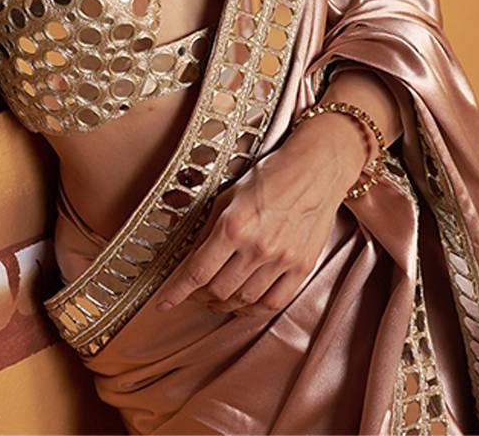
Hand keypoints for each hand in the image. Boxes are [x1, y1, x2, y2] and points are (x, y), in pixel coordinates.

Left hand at [152, 141, 348, 318]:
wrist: (316, 168)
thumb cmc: (270, 175)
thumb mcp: (228, 195)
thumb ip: (209, 228)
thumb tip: (190, 256)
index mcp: (233, 226)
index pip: (197, 271)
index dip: (176, 292)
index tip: (163, 304)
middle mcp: (257, 247)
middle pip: (218, 289)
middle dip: (198, 296)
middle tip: (192, 293)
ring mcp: (282, 260)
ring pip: (244, 300)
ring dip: (224, 304)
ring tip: (214, 299)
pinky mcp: (302, 267)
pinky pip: (273, 302)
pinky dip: (253, 309)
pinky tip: (244, 304)